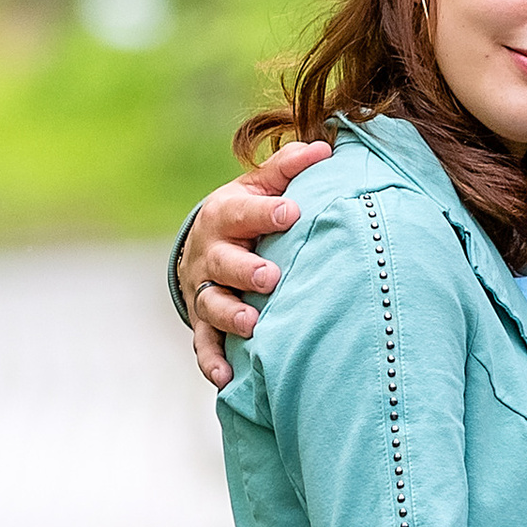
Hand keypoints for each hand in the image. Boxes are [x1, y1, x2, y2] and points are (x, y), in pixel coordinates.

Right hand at [180, 144, 331, 386]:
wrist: (201, 245)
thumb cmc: (245, 213)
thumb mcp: (260, 186)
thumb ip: (288, 168)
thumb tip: (325, 147)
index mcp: (226, 215)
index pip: (244, 211)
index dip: (265, 211)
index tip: (291, 213)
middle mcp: (211, 253)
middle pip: (224, 262)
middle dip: (245, 270)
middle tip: (271, 277)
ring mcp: (204, 290)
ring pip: (212, 304)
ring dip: (230, 315)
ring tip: (252, 326)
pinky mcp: (202, 321)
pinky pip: (204, 344)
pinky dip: (212, 362)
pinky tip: (227, 379)